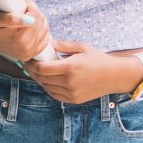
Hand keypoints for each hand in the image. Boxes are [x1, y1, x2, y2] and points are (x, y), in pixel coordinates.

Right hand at [0, 0, 51, 64]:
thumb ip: (12, 18)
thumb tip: (30, 20)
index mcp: (19, 38)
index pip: (37, 17)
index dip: (31, 7)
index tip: (23, 5)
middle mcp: (25, 48)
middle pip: (43, 24)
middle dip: (35, 14)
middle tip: (24, 11)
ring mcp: (28, 53)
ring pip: (45, 31)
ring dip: (39, 22)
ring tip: (27, 19)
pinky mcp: (29, 55)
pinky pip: (45, 41)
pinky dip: (41, 33)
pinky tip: (32, 28)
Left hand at [22, 40, 142, 104]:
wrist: (114, 76)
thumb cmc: (99, 59)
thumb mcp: (81, 47)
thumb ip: (63, 45)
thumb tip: (48, 43)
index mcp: (70, 68)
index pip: (43, 69)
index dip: (32, 64)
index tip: (28, 59)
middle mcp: (69, 82)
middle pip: (43, 79)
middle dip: (33, 72)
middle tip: (28, 64)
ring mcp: (72, 93)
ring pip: (47, 88)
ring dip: (40, 80)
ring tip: (36, 72)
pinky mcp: (74, 100)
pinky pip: (55, 95)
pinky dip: (48, 88)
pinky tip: (47, 81)